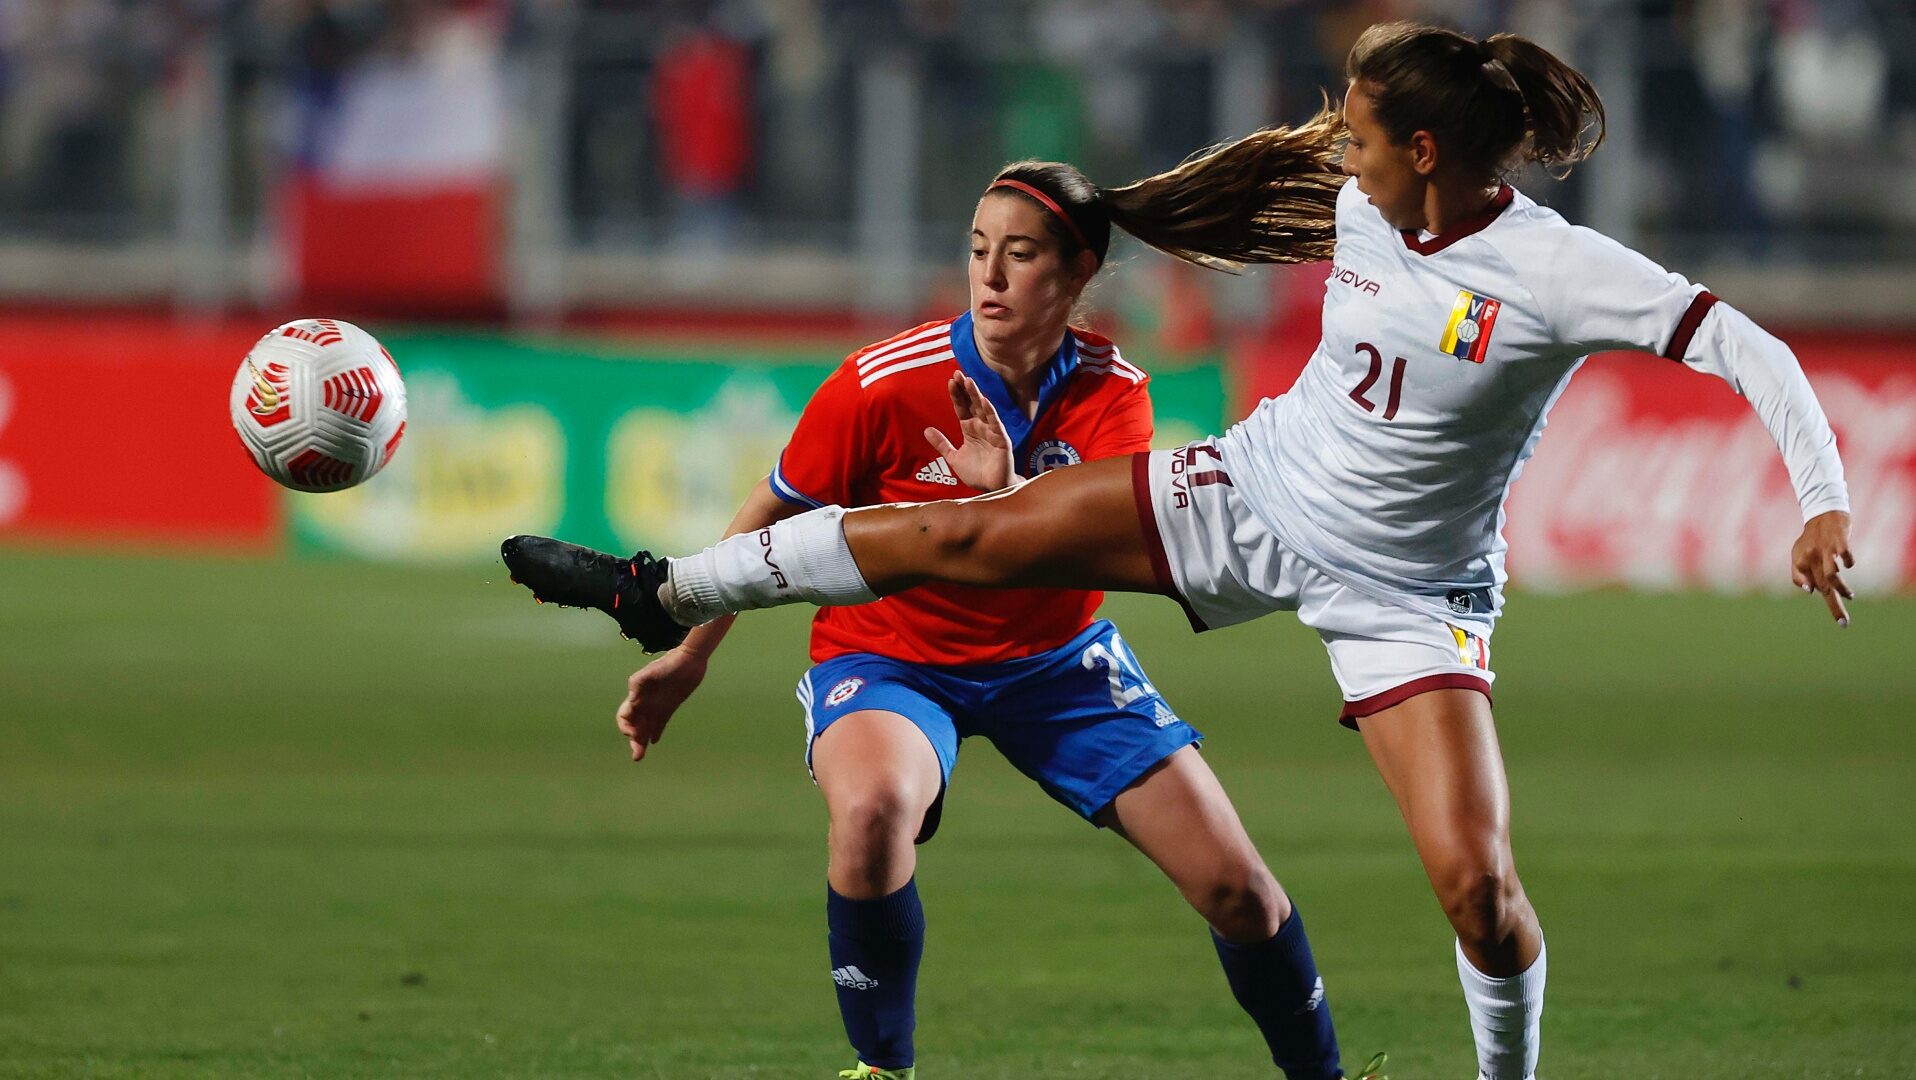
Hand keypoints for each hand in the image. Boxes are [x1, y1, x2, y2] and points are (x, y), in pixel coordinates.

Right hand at [616, 647, 708, 760]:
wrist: (688, 660)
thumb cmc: (668, 664)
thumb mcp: (651, 672)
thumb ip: (639, 684)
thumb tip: (632, 699)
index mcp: (637, 696)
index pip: (624, 716)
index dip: (625, 726)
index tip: (633, 734)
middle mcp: (644, 703)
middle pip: (635, 726)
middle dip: (634, 741)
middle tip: (637, 756)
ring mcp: (656, 706)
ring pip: (646, 727)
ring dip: (642, 741)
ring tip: (640, 755)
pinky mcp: (668, 708)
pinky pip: (660, 724)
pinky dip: (656, 732)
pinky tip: (654, 741)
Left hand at [924, 372, 1019, 490]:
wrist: (992, 489)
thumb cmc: (977, 473)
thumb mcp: (953, 457)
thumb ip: (942, 444)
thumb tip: (926, 430)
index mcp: (970, 429)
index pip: (962, 407)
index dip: (956, 394)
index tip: (950, 380)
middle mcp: (981, 427)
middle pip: (972, 403)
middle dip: (965, 389)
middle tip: (957, 373)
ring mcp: (992, 431)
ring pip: (983, 409)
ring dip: (976, 395)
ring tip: (968, 381)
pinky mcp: (1001, 439)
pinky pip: (995, 423)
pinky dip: (990, 412)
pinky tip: (984, 400)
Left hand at [1790, 510, 1855, 626]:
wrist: (1823, 514)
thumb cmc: (1810, 539)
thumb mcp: (1797, 554)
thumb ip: (1799, 573)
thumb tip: (1810, 592)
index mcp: (1800, 560)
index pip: (1804, 581)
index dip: (1808, 586)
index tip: (1814, 592)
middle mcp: (1811, 556)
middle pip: (1822, 585)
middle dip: (1833, 606)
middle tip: (1843, 623)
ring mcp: (1826, 549)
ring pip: (1832, 574)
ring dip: (1842, 588)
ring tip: (1849, 596)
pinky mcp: (1840, 540)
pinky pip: (1845, 554)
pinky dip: (1848, 561)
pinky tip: (1848, 564)